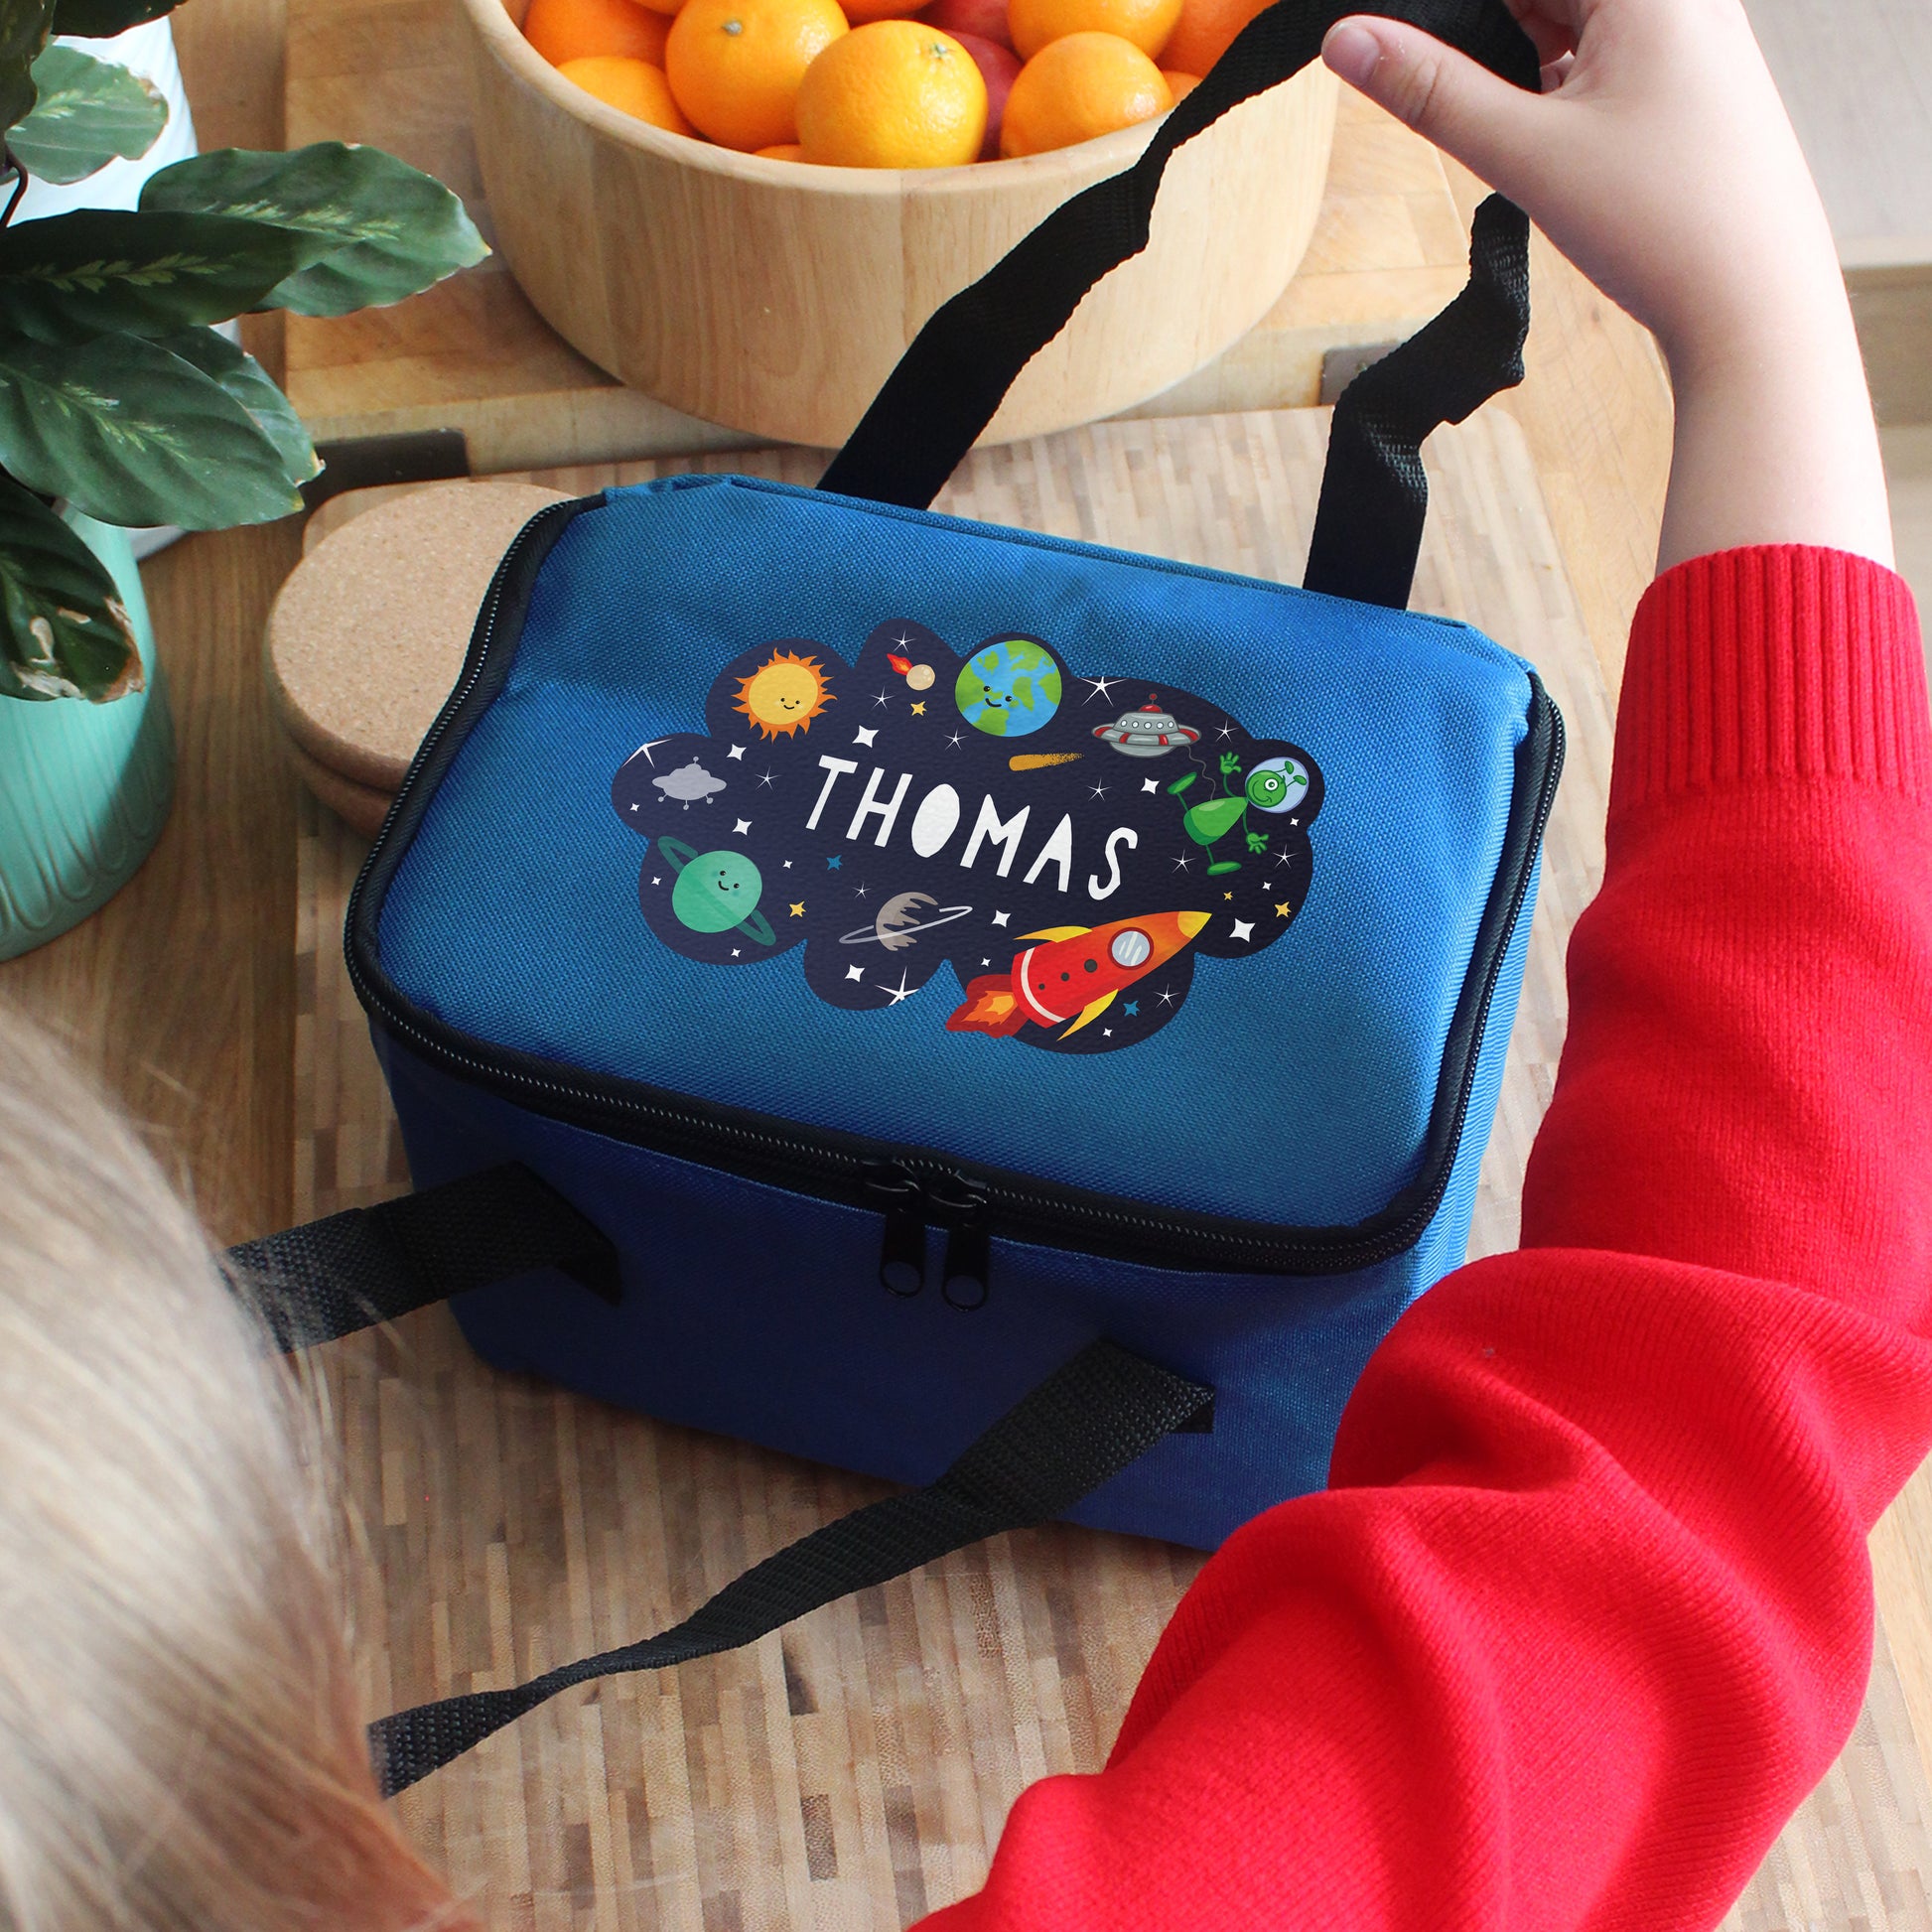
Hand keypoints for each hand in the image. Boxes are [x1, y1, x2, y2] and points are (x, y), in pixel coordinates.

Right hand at [1320, 0, 1894, 570]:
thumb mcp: (1526, 153)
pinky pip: (1616, 59)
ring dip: (1528, 62)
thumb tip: (1346, 37)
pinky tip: (1555, 146)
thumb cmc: (1662, 224)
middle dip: (1491, 33)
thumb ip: (1430, 91)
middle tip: (1437, 87)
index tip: (1403, 43)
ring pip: (1583, 21)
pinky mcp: (1702, 90)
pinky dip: (1567, 87)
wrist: (1758, 308)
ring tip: (1509, 130)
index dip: (1456, 13)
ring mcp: (1702, 42)